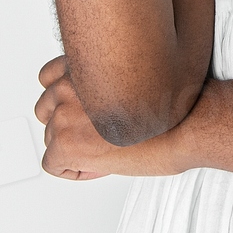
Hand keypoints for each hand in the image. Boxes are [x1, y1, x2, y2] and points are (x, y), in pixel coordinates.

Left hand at [34, 55, 186, 179]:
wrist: (186, 125)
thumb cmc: (171, 103)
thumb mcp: (137, 74)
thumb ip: (107, 78)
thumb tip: (97, 98)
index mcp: (86, 62)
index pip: (48, 76)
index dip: (68, 98)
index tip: (85, 109)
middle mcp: (71, 84)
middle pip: (46, 108)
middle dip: (69, 123)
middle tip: (98, 132)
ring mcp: (66, 113)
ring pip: (50, 137)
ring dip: (72, 145)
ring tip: (104, 147)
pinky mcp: (67, 144)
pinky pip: (53, 165)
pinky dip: (73, 170)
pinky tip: (100, 163)